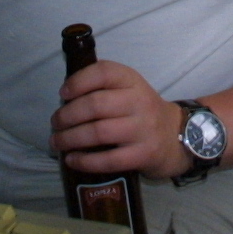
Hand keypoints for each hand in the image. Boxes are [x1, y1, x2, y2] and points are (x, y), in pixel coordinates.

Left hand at [53, 59, 186, 178]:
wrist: (176, 136)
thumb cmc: (141, 111)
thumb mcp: (129, 89)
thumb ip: (103, 88)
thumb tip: (64, 100)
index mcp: (132, 81)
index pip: (103, 72)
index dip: (78, 81)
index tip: (63, 94)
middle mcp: (139, 102)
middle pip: (95, 105)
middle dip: (67, 115)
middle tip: (55, 123)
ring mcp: (143, 129)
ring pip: (98, 132)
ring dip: (70, 138)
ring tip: (57, 142)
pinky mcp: (143, 154)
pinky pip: (108, 160)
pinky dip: (85, 161)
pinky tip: (72, 160)